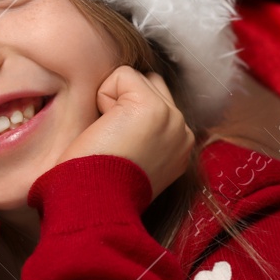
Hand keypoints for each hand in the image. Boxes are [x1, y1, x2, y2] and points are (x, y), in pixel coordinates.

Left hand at [55, 66, 194, 200]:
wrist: (96, 205)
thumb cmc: (99, 187)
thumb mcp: (133, 162)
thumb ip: (143, 136)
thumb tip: (123, 114)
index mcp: (180, 147)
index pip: (159, 102)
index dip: (127, 113)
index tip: (117, 148)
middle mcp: (183, 132)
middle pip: (151, 84)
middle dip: (124, 101)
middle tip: (112, 140)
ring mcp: (172, 118)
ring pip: (137, 78)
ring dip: (115, 99)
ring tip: (110, 134)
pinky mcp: (151, 107)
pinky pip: (123, 75)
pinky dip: (104, 96)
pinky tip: (105, 128)